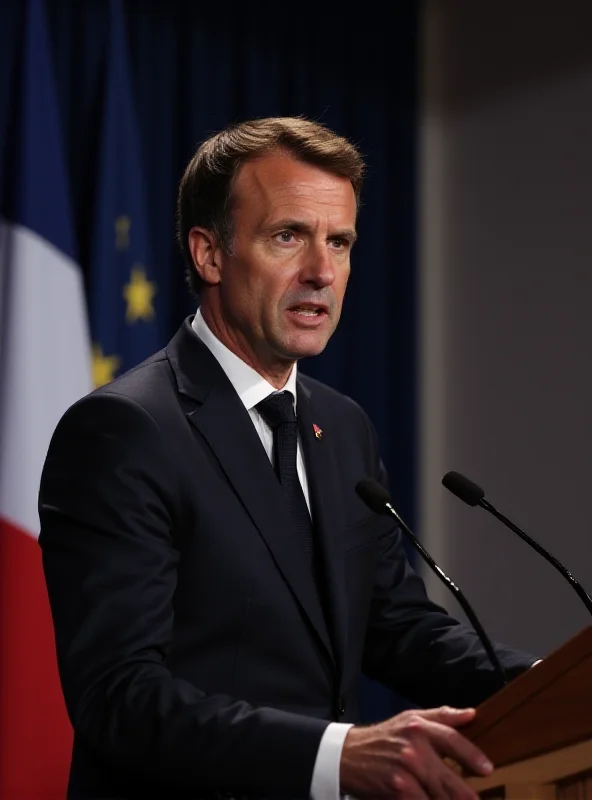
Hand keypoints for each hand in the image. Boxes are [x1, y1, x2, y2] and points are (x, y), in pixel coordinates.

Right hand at [339, 706, 491, 798]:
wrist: (349, 754)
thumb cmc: (385, 736)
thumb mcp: (410, 718)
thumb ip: (442, 716)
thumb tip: (472, 714)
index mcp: (419, 727)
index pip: (452, 740)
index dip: (472, 755)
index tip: (487, 769)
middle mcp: (414, 748)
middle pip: (450, 778)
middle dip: (466, 796)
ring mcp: (405, 771)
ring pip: (439, 797)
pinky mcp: (398, 790)